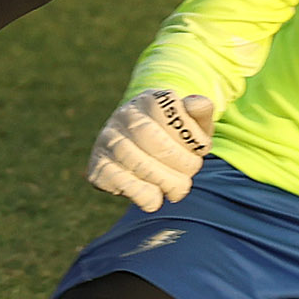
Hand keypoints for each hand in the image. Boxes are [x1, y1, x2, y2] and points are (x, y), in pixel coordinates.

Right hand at [87, 91, 214, 212]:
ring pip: (134, 159)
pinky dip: (143, 194)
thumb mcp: (192, 124)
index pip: (170, 112)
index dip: (190, 136)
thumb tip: (199, 103)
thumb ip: (200, 112)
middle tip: (190, 175)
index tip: (200, 149)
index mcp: (148, 99)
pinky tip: (155, 198)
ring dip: (164, 180)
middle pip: (149, 135)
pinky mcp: (98, 167)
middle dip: (178, 161)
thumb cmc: (175, 138)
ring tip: (177, 189)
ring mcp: (107, 140)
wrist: (145, 154)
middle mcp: (123, 115)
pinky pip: (119, 181)